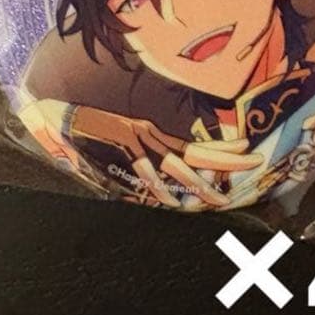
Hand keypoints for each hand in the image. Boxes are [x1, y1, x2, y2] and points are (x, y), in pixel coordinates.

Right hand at [22, 99, 263, 207]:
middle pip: (195, 152)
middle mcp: (150, 135)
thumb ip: (143, 157)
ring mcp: (137, 140)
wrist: (60, 113)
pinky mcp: (121, 145)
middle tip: (254, 163)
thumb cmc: (90, 131)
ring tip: (219, 198)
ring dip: (198, 183)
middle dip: (225, 160)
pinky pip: (143, 170)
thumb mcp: (124, 142)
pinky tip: (171, 202)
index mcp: (152, 134)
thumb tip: (162, 178)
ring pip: (175, 164)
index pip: (193, 145)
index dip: (221, 149)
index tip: (246, 151)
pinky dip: (157, 186)